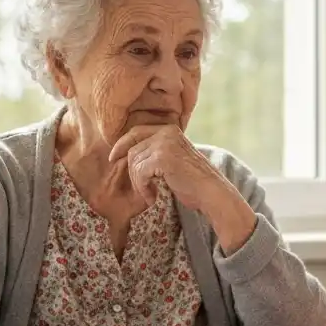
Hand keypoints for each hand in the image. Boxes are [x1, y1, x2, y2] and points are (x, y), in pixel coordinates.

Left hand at [107, 125, 257, 251]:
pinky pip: (139, 173)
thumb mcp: (173, 159)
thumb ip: (155, 151)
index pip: (136, 132)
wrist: (212, 193)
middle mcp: (167, 131)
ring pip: (134, 162)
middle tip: (143, 188)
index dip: (122, 145)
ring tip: (151, 194)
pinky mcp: (162, 157)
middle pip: (132, 149)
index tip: (114, 159)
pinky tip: (153, 196)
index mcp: (170, 129)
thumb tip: (125, 152)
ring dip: (138, 183)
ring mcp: (165, 143)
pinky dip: (142, 188)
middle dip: (132, 171)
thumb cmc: (193, 181)